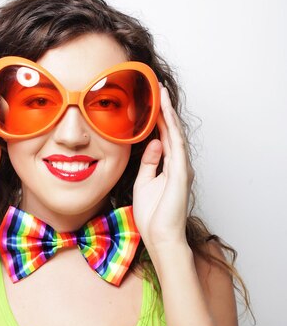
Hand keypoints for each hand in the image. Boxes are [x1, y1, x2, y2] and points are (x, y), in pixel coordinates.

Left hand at [132, 84, 193, 255]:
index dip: (157, 118)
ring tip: (161, 93)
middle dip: (164, 109)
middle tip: (157, 88)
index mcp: (169, 167)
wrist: (161, 237)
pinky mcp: (181, 173)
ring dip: (168, 112)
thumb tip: (153, 143)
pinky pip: (176, 144)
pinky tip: (165, 113)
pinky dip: (171, 127)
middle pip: (171, 131)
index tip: (150, 101)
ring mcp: (181, 167)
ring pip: (175, 133)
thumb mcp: (144, 182)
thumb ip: (149, 162)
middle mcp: (178, 164)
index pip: (163, 137)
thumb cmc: (153, 216)